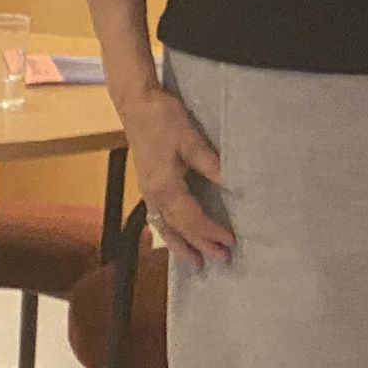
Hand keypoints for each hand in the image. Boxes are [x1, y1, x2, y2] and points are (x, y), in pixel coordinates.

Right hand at [118, 88, 233, 266]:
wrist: (136, 103)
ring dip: (181, 245)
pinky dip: (168, 232)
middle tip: (222, 260)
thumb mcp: (191, 139)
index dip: (210, 232)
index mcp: (165, 186)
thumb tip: (231, 184)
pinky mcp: (147, 184)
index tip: (230, 242)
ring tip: (196, 263)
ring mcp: (148, 191)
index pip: (192, 218)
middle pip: (179, 227)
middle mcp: (154, 194)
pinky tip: (174, 239)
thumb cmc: (163, 118)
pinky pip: (158, 217)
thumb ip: (210, 163)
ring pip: (165, 227)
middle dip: (200, 245)